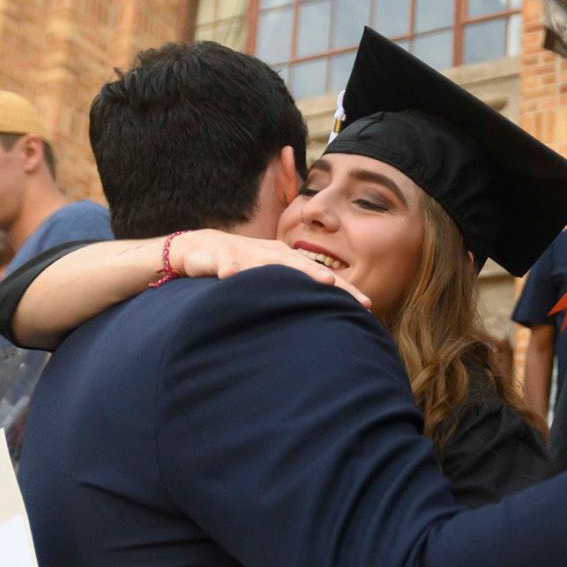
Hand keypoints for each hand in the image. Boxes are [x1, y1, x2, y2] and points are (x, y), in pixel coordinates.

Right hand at [173, 230, 371, 310]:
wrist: (199, 248)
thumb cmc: (243, 265)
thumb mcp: (272, 277)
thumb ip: (295, 292)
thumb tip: (325, 318)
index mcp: (286, 259)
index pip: (320, 274)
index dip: (343, 289)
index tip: (367, 306)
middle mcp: (271, 254)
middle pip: (301, 266)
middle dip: (322, 278)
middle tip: (341, 289)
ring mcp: (245, 254)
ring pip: (265, 262)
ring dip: (281, 269)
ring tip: (301, 278)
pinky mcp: (218, 257)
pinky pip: (223, 264)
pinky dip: (227, 269)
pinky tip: (230, 277)